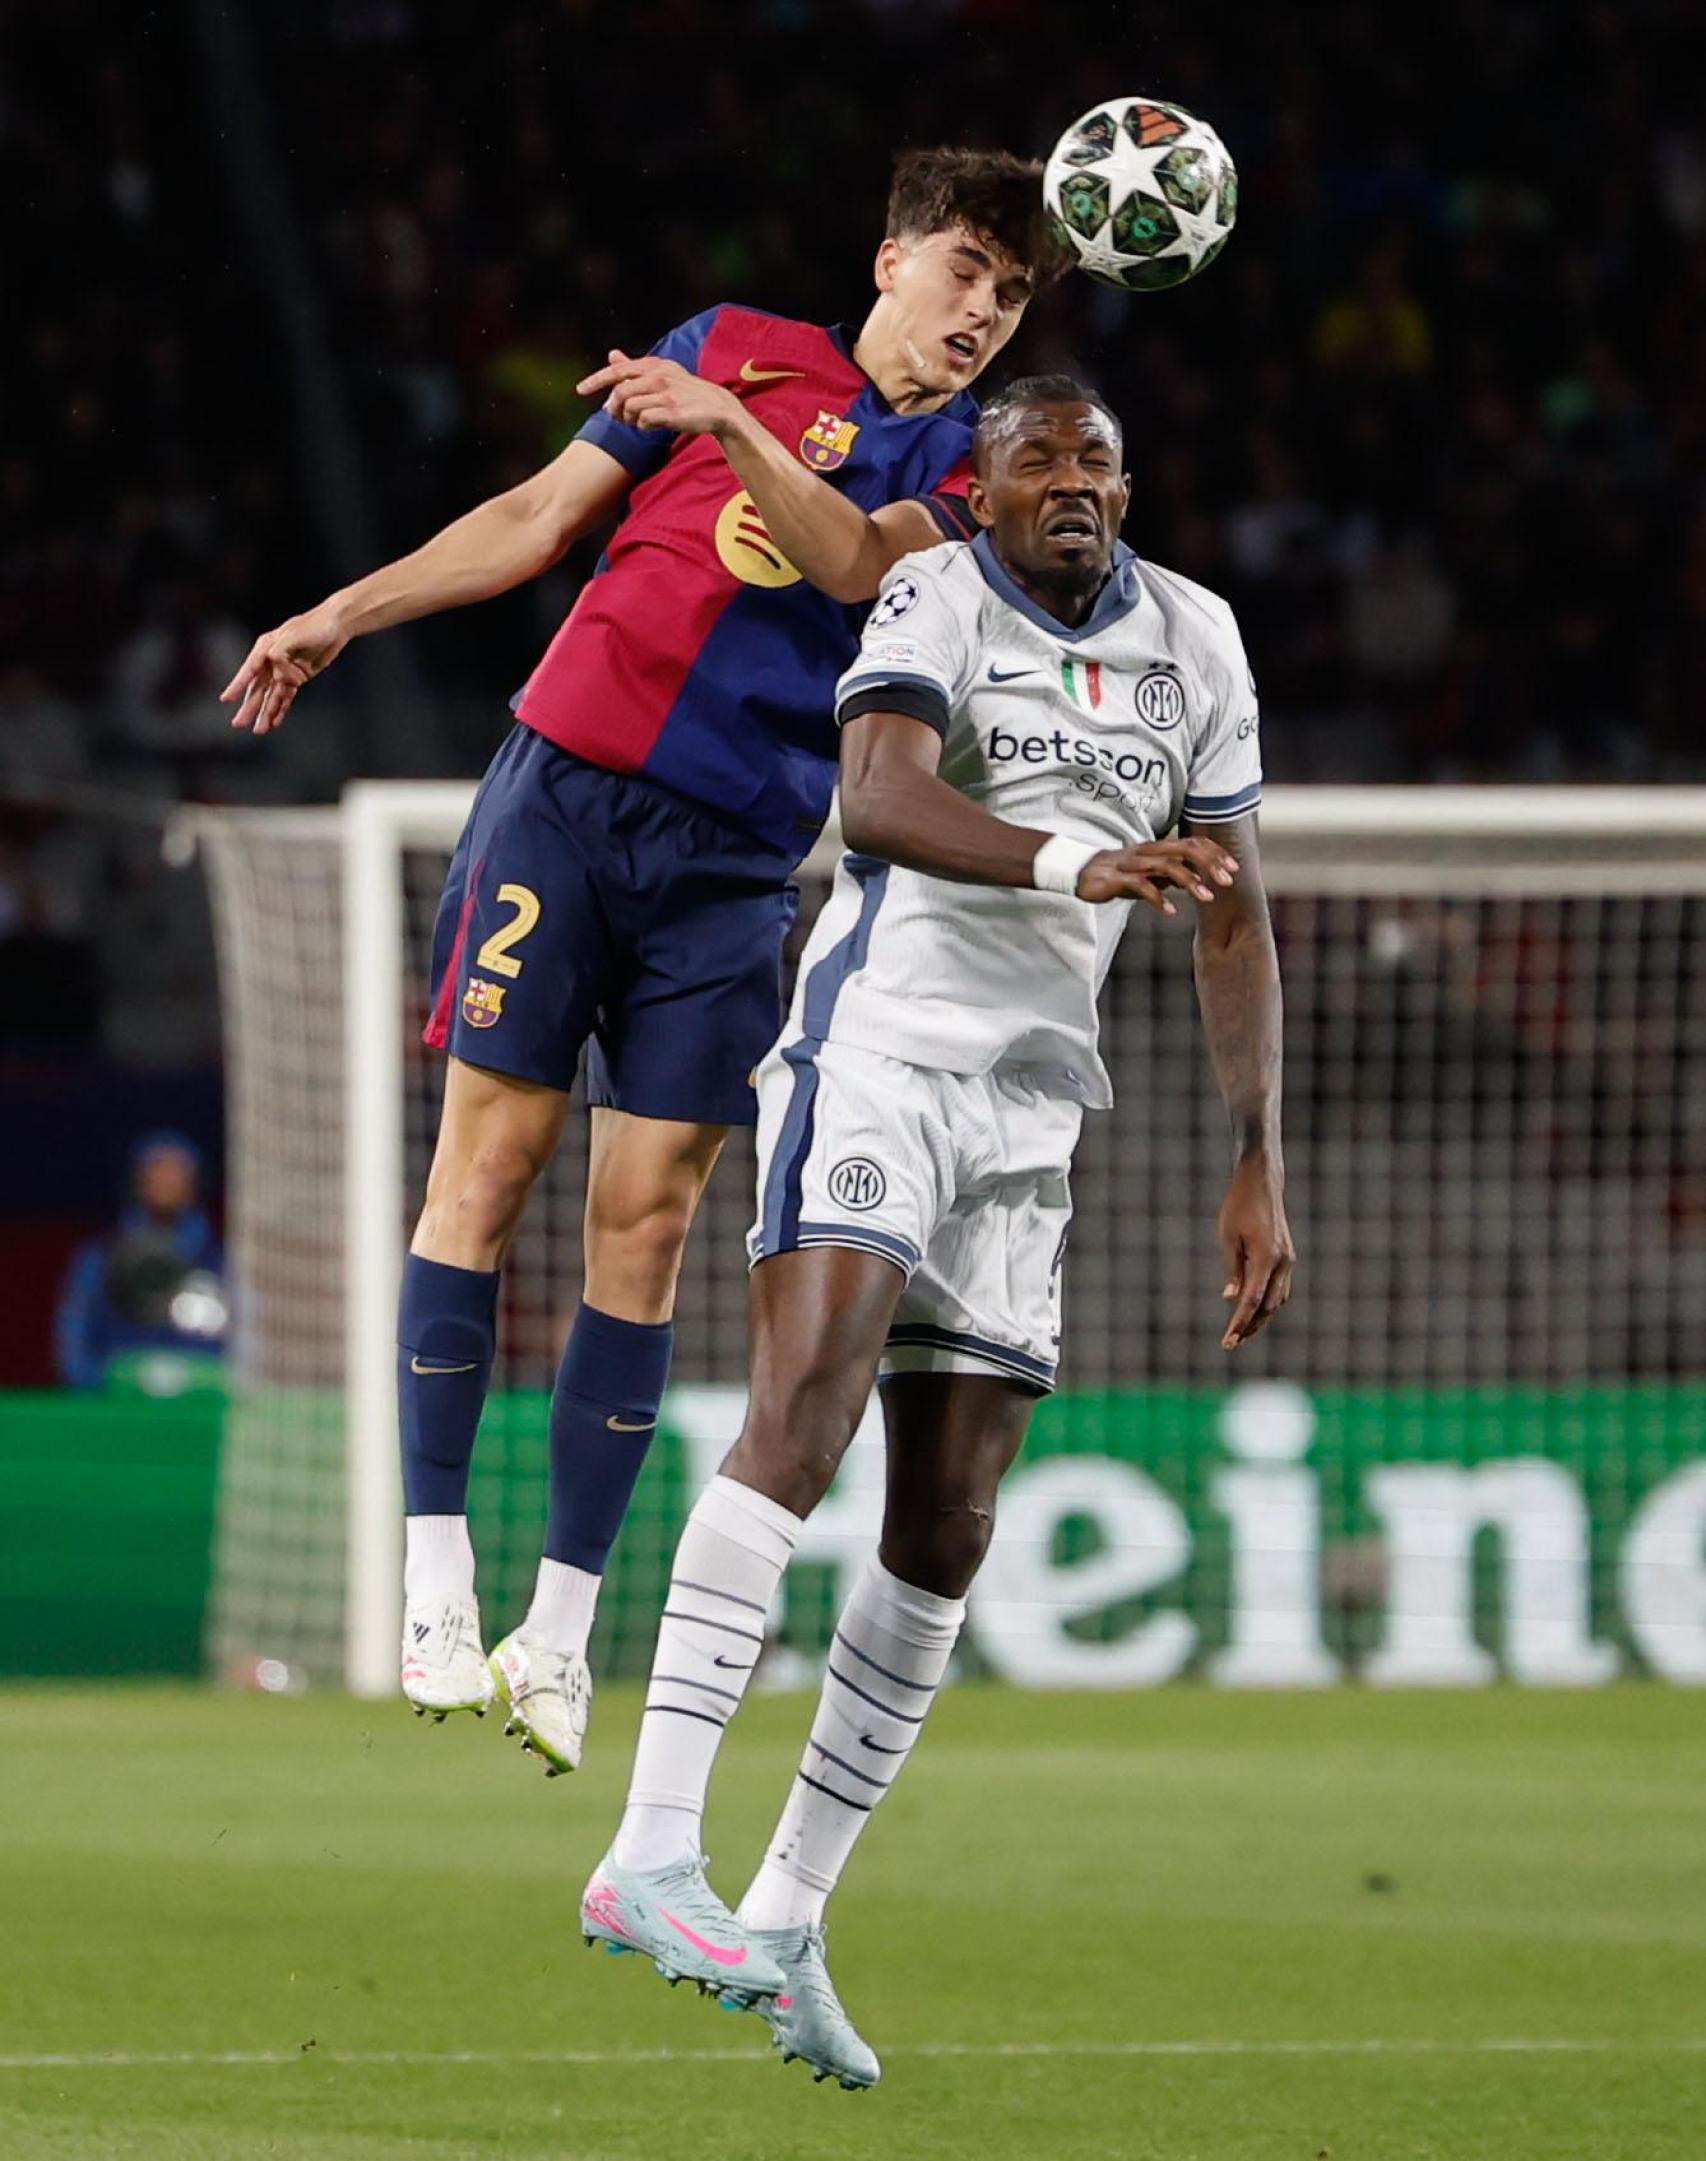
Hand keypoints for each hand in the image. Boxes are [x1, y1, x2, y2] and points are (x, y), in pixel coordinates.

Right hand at [221, 601, 351, 734]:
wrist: (336, 626)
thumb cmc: (314, 626)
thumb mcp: (294, 636)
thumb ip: (280, 654)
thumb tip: (278, 674)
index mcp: (266, 647)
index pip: (249, 670)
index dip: (238, 685)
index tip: (226, 699)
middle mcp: (272, 661)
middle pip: (257, 688)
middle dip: (248, 707)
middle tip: (238, 723)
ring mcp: (284, 671)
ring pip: (271, 697)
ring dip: (265, 713)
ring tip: (258, 731)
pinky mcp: (297, 678)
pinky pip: (286, 697)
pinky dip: (281, 710)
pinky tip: (274, 723)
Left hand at [576, 349, 745, 439]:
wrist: (716, 408)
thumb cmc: (685, 392)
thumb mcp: (662, 373)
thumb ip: (635, 366)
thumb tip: (612, 354)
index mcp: (654, 365)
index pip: (618, 370)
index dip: (596, 380)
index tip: (580, 390)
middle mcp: (658, 376)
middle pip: (619, 393)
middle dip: (615, 408)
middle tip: (619, 417)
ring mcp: (665, 394)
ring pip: (630, 408)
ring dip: (630, 420)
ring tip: (639, 422)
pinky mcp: (672, 412)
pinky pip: (644, 422)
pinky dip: (644, 427)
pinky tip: (653, 426)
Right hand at [1078, 836, 1237, 912]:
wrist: (1080, 872)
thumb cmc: (1119, 873)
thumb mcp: (1151, 874)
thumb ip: (1173, 875)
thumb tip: (1199, 878)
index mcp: (1159, 848)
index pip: (1194, 843)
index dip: (1215, 853)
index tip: (1234, 868)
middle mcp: (1149, 851)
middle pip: (1185, 849)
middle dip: (1210, 864)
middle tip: (1228, 882)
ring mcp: (1133, 863)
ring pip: (1167, 866)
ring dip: (1190, 881)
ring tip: (1207, 898)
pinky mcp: (1117, 878)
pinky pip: (1141, 886)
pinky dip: (1158, 898)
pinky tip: (1170, 912)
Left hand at [1217, 1155, 1294, 1349]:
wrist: (1261, 1182)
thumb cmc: (1239, 1206)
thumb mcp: (1228, 1236)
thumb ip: (1232, 1269)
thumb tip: (1231, 1299)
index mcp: (1266, 1258)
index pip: (1251, 1301)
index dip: (1239, 1324)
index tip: (1228, 1342)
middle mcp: (1282, 1262)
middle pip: (1267, 1307)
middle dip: (1251, 1327)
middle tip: (1231, 1343)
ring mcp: (1288, 1260)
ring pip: (1277, 1300)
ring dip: (1261, 1317)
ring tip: (1241, 1332)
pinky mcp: (1288, 1256)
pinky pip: (1281, 1288)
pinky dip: (1268, 1302)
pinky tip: (1255, 1310)